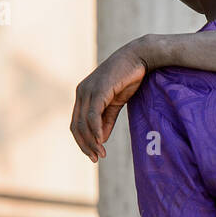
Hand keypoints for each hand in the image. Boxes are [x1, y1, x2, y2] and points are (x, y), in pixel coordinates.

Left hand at [70, 39, 149, 161]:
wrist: (139, 58)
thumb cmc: (128, 78)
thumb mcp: (116, 103)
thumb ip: (106, 120)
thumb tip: (101, 139)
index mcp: (83, 95)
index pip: (76, 123)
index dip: (83, 141)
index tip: (93, 155)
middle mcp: (81, 92)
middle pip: (76, 126)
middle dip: (85, 145)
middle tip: (96, 158)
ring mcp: (88, 90)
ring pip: (83, 123)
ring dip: (91, 141)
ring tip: (100, 154)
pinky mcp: (98, 90)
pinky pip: (93, 115)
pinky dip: (96, 130)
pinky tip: (101, 141)